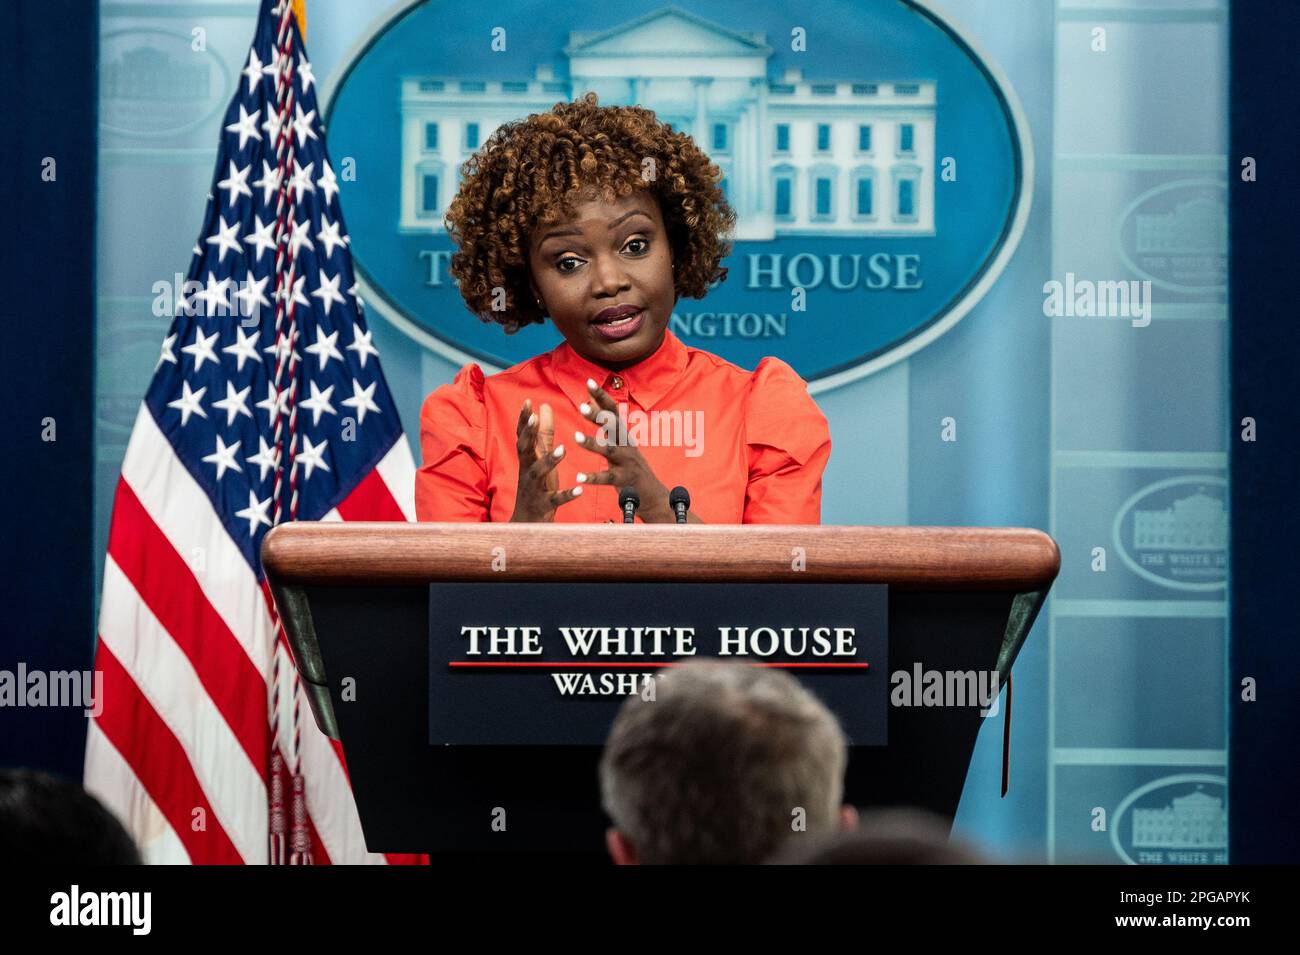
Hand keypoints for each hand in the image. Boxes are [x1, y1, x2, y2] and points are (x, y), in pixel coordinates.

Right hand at [509, 398, 582, 521]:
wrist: (527, 521)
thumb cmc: (536, 484)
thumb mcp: (539, 458)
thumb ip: (543, 434)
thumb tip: (543, 407)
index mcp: (528, 459)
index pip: (523, 437)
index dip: (524, 420)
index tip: (528, 402)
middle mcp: (527, 471)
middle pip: (525, 451)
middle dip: (528, 435)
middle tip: (535, 419)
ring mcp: (534, 489)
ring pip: (539, 473)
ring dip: (549, 461)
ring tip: (563, 449)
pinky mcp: (544, 505)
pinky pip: (556, 499)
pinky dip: (567, 494)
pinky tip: (580, 489)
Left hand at [573, 378, 685, 523]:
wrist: (651, 493)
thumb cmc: (630, 464)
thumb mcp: (619, 440)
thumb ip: (605, 422)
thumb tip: (591, 399)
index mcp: (623, 434)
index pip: (612, 411)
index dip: (601, 396)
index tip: (588, 381)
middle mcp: (626, 444)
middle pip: (612, 426)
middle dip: (598, 416)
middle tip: (582, 406)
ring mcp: (626, 462)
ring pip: (608, 450)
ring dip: (592, 443)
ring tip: (575, 437)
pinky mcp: (624, 480)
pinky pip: (607, 478)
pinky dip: (593, 477)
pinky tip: (580, 477)